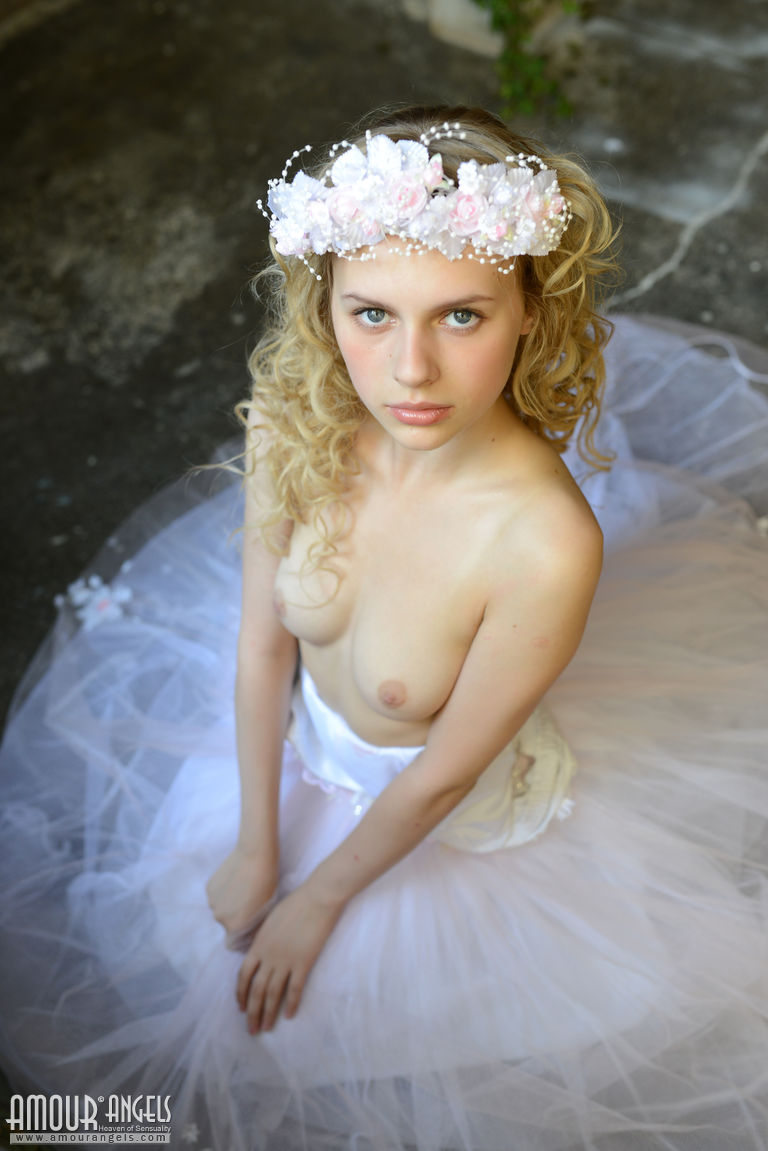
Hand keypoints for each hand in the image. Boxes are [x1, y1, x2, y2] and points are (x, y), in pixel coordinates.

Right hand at [206, 844, 278, 951]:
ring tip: (243, 888)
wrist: (255, 854)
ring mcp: (212, 902)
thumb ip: (254, 925)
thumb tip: (250, 932)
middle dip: (236, 917)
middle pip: (227, 924)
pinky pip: (217, 895)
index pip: (233, 944)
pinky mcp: (209, 887)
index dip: (241, 936)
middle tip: (249, 901)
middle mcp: (220, 918)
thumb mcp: (266, 909)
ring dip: (229, 903)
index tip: (249, 925)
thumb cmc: (267, 881)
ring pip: (221, 908)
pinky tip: (235, 879)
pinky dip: (223, 891)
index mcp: (235, 926)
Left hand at [236, 885, 342, 1032]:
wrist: (317, 898)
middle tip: (252, 1030)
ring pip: (273, 993)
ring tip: (266, 1029)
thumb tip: (260, 954)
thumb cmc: (295, 904)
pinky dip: (291, 1003)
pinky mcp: (304, 962)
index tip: (241, 1008)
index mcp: (258, 944)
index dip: (241, 994)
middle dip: (252, 1012)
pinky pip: (295, 988)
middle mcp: (269, 956)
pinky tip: (289, 1015)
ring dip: (268, 1013)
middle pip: (257, 990)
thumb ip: (263, 940)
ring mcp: (286, 960)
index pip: (244, 975)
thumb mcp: (270, 921)